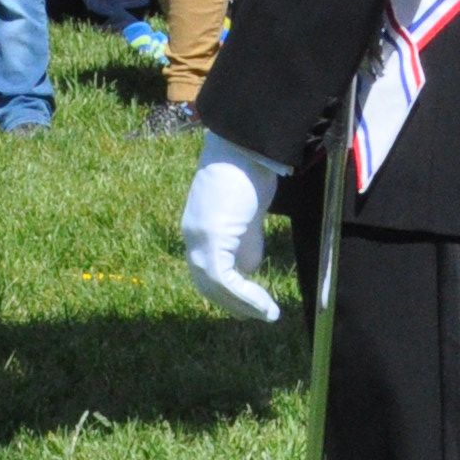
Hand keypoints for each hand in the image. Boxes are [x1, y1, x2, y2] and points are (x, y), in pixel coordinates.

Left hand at [180, 138, 280, 324]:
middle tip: (259, 315)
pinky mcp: (211, 237)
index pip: (206, 270)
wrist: (246, 145)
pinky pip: (225, 280)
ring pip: (214, 286)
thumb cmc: (249, 171)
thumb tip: (249, 270)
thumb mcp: (247, 215)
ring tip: (268, 314)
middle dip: (234, 304)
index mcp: (197, 227)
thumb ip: (245, 242)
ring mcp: (198, 236)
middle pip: (206, 283)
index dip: (227, 292)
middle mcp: (192, 234)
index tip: (251, 303)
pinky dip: (246, 296)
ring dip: (243, 305)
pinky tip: (265, 304)